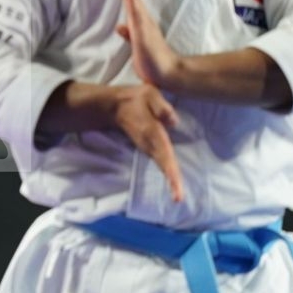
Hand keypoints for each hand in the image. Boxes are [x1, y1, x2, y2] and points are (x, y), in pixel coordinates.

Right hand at [113, 83, 185, 202]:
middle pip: (164, 165)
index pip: (163, 152)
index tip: (172, 183)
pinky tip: (175, 184)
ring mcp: (149, 148)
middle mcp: (150, 145)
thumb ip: (162, 106)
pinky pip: (162, 163)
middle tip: (178, 199)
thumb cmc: (134, 99)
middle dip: (172, 182)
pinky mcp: (150, 149)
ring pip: (163, 166)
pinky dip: (169, 174)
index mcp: (153, 133)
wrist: (114, 107)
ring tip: (178, 196)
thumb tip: (174, 122)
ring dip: (171, 181)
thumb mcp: (148, 93)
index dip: (169, 168)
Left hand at [115, 0, 182, 90]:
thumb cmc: (151, 61)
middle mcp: (142, 18)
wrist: (166, 74)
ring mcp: (143, 23)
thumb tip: (119, 26)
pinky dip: (132, 0)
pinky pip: (136, 13)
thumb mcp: (136, 45)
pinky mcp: (143, 32)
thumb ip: (129, 34)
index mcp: (139, 21)